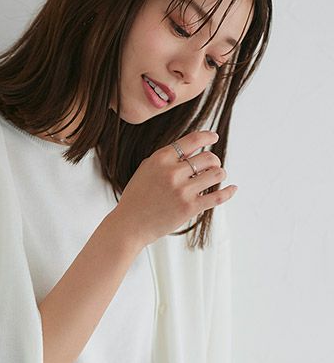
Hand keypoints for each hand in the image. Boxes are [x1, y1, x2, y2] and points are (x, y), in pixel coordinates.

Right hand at [110, 130, 236, 247]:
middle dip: (214, 161)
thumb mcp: (146, 170)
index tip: (214, 137)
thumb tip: (191, 149)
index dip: (207, 136)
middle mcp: (173, 172)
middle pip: (208, 157)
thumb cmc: (136, 199)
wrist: (129, 225)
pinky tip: (232, 189)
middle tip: (212, 167)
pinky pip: (217, 196)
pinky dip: (228, 192)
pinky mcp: (189, 208)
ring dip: (220, 174)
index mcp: (161, 159)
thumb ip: (166, 158)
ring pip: (216, 174)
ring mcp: (182, 190)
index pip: (193, 140)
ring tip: (216, 177)